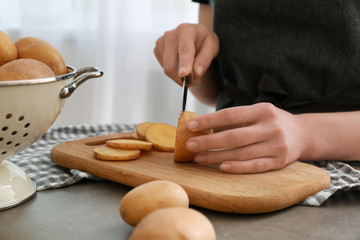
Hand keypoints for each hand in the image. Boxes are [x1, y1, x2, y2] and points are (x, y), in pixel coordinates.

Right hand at [154, 23, 218, 85]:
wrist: (195, 34)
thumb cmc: (204, 40)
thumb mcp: (212, 47)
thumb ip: (205, 60)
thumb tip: (196, 73)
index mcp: (186, 30)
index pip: (184, 50)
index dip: (184, 64)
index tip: (184, 75)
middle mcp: (170, 35)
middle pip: (171, 65)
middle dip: (183, 78)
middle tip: (195, 79)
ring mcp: (161, 42)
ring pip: (167, 69)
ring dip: (179, 76)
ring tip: (190, 68)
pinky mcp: (157, 50)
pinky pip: (164, 68)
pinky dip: (174, 71)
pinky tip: (181, 63)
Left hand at [184, 103, 304, 172]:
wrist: (303, 134)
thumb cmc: (271, 122)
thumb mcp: (256, 113)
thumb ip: (234, 120)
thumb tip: (202, 126)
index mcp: (262, 110)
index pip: (230, 115)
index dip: (208, 121)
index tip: (190, 126)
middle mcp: (270, 127)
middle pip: (234, 136)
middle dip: (208, 141)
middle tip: (190, 145)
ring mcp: (276, 145)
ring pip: (241, 153)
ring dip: (217, 156)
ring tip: (199, 158)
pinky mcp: (279, 162)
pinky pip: (255, 166)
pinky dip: (238, 167)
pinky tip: (222, 167)